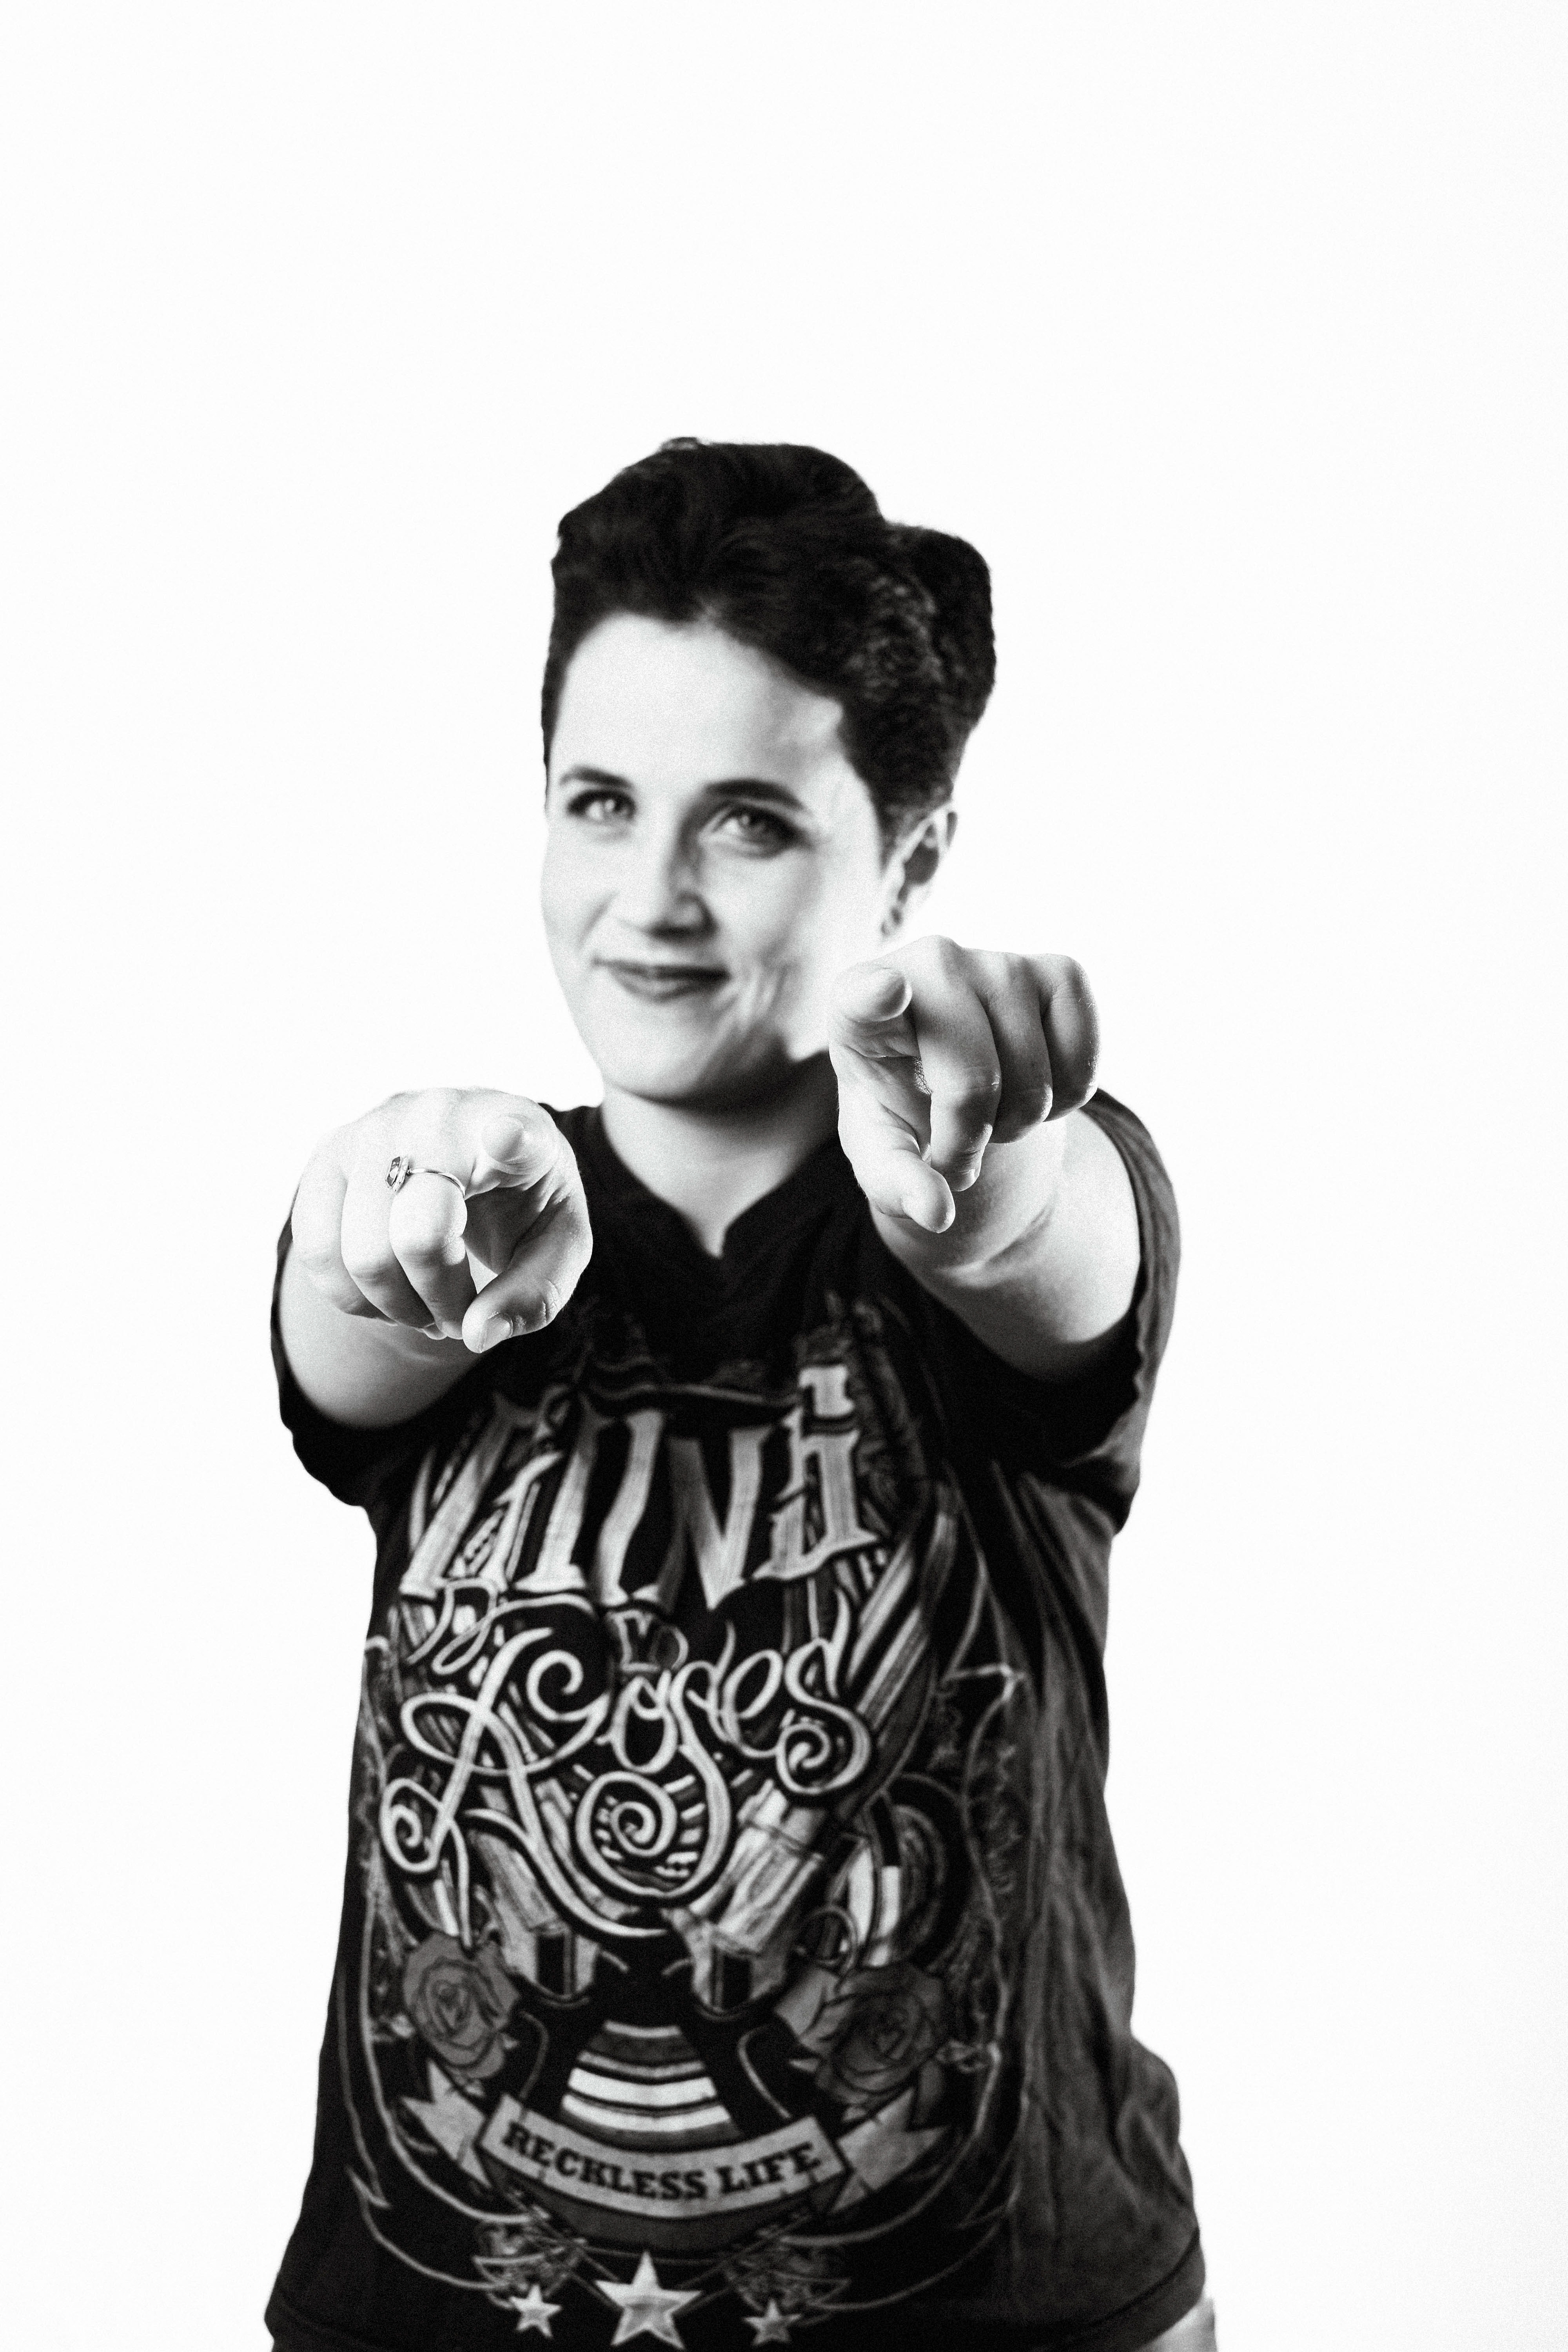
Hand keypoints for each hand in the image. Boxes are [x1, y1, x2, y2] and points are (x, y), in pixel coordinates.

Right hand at [290, 1090, 591, 1351]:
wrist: (474, 1158)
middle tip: (458, 1312)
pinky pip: (314, 1249)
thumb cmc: (523, 1202)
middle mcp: (439, 1115)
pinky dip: (349, 1294)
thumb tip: (476, 1334)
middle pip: (416, 1236)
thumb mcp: (558, 1249)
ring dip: (393, 1304)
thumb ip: (534, 1294)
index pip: (510, 1131)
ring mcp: (373, 1127)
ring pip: (358, 1252)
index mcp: (516, 1127)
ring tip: (423, 1304)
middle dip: (437, 1301)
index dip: (509, 1139)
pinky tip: (384, 1291)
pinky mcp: (328, 1151)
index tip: (509, 1138)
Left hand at [829, 941, 1098, 1232]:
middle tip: (955, 1148)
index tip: (887, 991)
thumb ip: (898, 1184)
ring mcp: (1000, 962)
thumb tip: (936, 1211)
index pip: (864, 995)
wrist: (954, 1081)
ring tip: (990, 1110)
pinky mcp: (1060, 971)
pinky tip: (1031, 1084)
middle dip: (971, 1139)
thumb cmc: (903, 1110)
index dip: (876, 995)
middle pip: (974, 1079)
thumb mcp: (885, 1154)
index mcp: (859, 1006)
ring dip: (1019, 1124)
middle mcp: (931, 964)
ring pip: (1035, 1082)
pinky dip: (1067, 1100)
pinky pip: (1083, 1063)